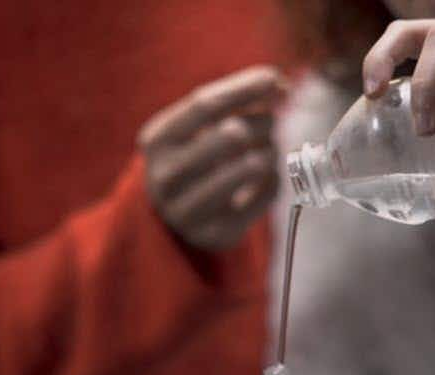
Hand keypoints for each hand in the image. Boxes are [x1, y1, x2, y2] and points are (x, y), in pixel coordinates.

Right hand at [139, 66, 285, 250]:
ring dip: (270, 150)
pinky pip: (266, 195)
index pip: (204, 105)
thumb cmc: (193, 159)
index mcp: (156, 142)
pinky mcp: (216, 235)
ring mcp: (189, 212)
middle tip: (270, 122)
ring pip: (251, 167)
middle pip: (230, 135)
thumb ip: (230, 101)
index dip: (245, 88)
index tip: (276, 79)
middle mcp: (165, 179)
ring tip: (268, 148)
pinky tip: (265, 176)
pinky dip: (274, 179)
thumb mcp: (195, 127)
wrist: (177, 216)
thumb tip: (278, 84)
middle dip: (262, 122)